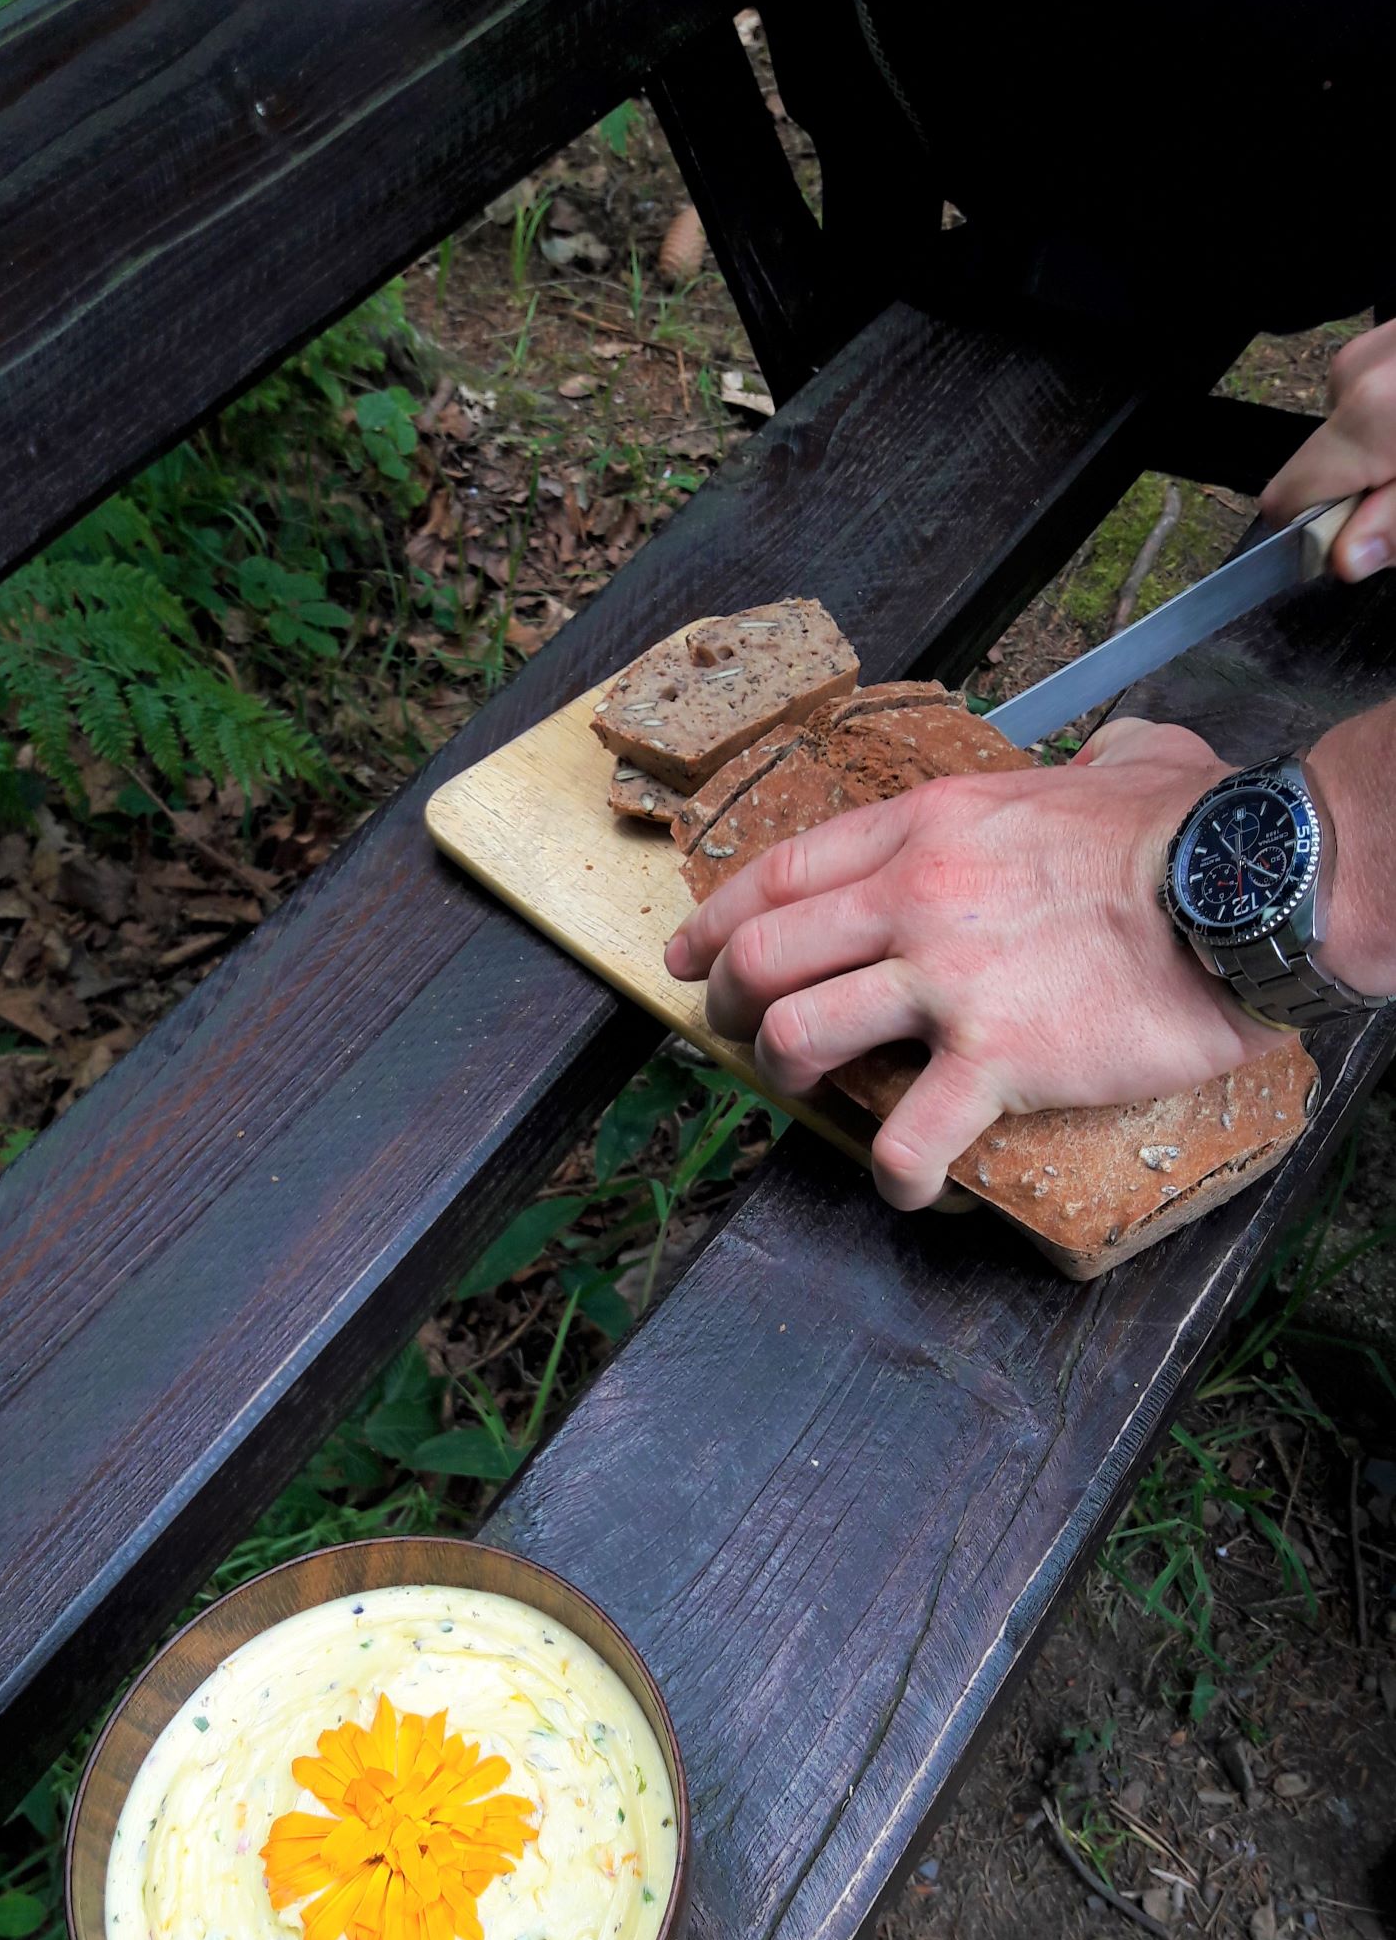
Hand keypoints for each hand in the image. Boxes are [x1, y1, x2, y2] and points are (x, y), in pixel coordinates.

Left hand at [664, 719, 1272, 1209]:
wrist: (1246, 887)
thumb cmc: (1193, 827)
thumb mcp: (1125, 761)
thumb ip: (1093, 758)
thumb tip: (1108, 756)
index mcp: (930, 826)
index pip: (783, 871)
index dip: (717, 920)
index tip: (692, 954)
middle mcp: (916, 897)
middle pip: (764, 953)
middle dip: (728, 1002)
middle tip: (737, 1033)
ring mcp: (947, 981)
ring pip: (800, 1033)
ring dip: (788, 1076)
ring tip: (813, 1097)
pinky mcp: (994, 1060)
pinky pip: (907, 1136)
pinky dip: (894, 1172)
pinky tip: (907, 1183)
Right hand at [1262, 317, 1395, 581]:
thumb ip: (1394, 523)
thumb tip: (1344, 560)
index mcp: (1364, 417)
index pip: (1282, 501)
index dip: (1313, 535)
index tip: (1358, 543)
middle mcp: (1354, 377)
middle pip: (1321, 466)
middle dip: (1363, 491)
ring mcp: (1372, 346)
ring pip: (1352, 433)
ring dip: (1385, 454)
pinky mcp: (1389, 337)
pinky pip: (1376, 397)